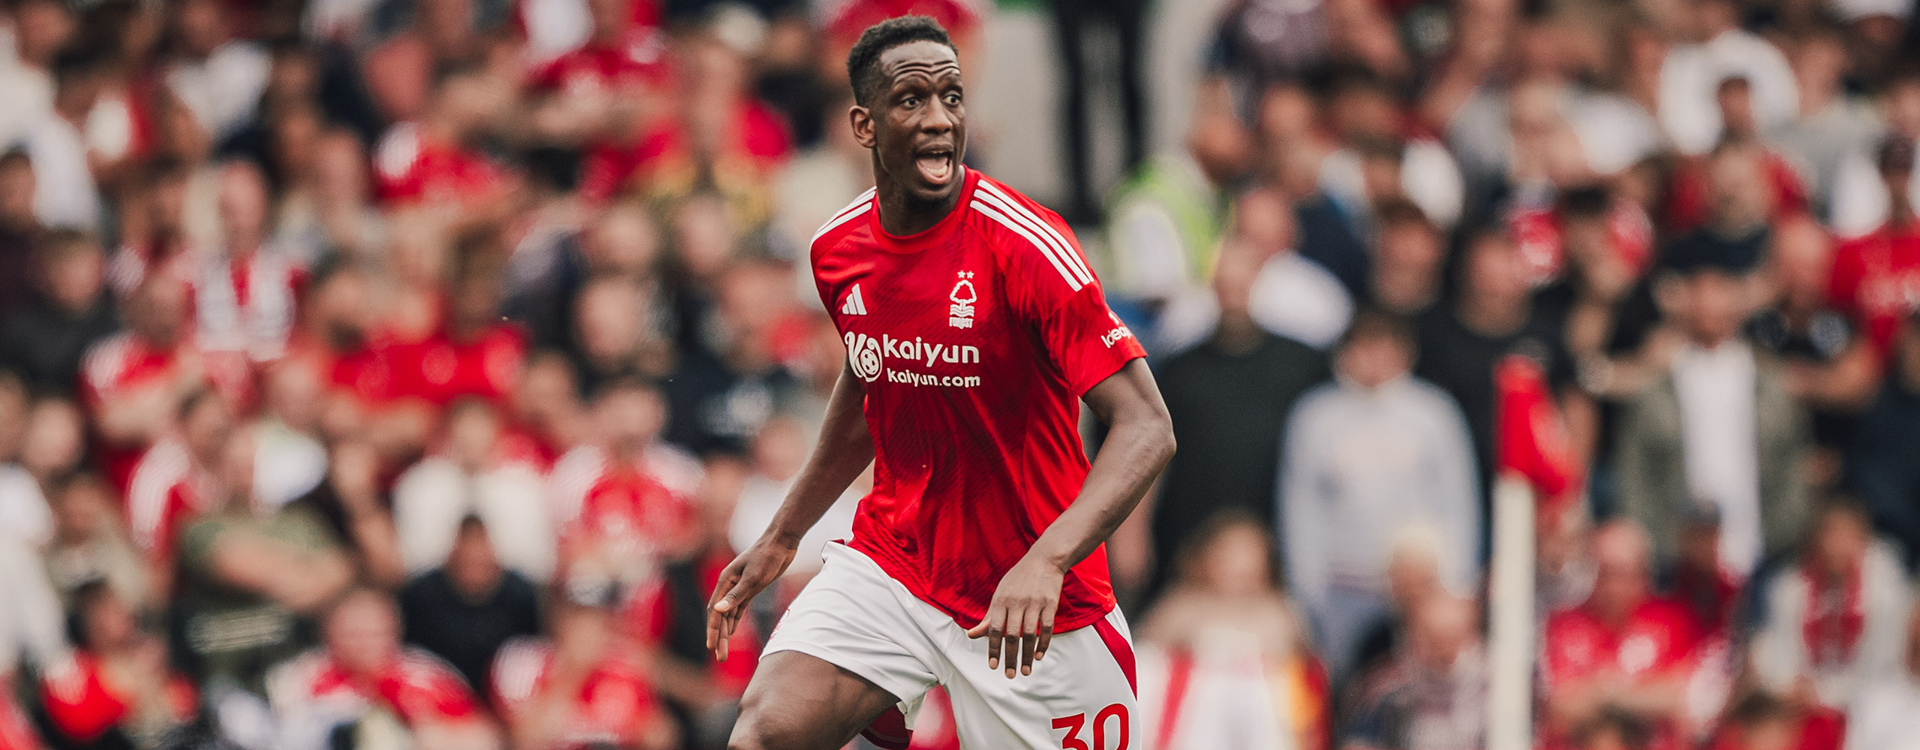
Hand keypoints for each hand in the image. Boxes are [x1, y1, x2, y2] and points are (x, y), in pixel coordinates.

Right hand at [705, 538, 796, 660]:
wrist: (782, 542)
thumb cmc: (767, 557)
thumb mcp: (753, 577)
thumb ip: (736, 595)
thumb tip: (718, 610)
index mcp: (725, 582)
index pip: (715, 611)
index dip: (713, 630)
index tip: (711, 647)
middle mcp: (729, 586)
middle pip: (720, 617)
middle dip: (719, 638)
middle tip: (720, 658)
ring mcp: (739, 588)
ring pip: (729, 615)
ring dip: (726, 634)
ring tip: (724, 653)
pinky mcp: (750, 589)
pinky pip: (738, 610)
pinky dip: (734, 622)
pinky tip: (732, 634)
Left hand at [965, 554, 1062, 677]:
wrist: (1044, 560)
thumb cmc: (1018, 579)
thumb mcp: (1000, 594)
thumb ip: (989, 617)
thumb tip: (973, 635)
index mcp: (1001, 600)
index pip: (994, 629)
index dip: (993, 649)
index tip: (993, 666)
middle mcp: (1017, 602)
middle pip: (1012, 635)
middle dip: (1010, 658)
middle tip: (1010, 675)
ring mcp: (1034, 603)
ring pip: (1030, 635)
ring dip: (1027, 655)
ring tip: (1026, 671)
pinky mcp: (1050, 603)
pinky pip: (1047, 628)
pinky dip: (1043, 644)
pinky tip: (1039, 656)